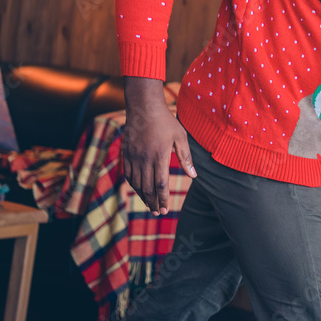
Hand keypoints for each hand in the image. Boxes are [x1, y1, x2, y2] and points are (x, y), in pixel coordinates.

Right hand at [122, 77, 195, 215]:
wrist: (143, 107)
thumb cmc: (165, 121)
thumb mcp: (180, 137)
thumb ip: (186, 157)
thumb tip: (194, 176)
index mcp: (159, 156)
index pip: (160, 184)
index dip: (163, 198)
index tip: (166, 209)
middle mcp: (144, 159)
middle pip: (147, 188)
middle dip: (153, 202)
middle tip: (158, 212)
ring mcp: (134, 156)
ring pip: (137, 183)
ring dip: (143, 196)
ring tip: (150, 205)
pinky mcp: (127, 153)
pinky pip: (128, 174)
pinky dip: (134, 185)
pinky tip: (139, 190)